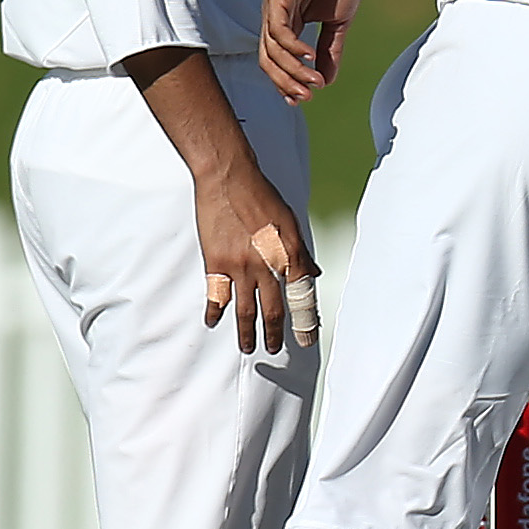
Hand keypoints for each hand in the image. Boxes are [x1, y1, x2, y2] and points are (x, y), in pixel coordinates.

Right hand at [194, 169, 318, 354]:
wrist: (228, 180)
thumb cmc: (262, 197)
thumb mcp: (292, 224)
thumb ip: (302, 253)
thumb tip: (314, 275)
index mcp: (289, 255)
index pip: (302, 297)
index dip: (305, 322)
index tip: (306, 340)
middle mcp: (266, 265)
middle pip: (274, 310)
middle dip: (275, 334)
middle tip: (275, 349)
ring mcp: (239, 266)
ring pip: (245, 309)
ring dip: (248, 332)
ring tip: (249, 347)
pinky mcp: (215, 262)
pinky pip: (216, 295)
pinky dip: (215, 311)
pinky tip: (214, 323)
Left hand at [261, 0, 365, 101]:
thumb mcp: (339, 21)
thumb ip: (331, 50)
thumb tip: (326, 80)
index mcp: (286, 24)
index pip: (277, 62)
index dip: (286, 83)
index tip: (305, 98)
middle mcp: (274, 18)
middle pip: (268, 61)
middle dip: (286, 83)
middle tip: (307, 96)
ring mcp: (274, 7)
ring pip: (273, 50)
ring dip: (293, 70)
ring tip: (314, 81)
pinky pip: (279, 29)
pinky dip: (293, 47)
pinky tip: (309, 55)